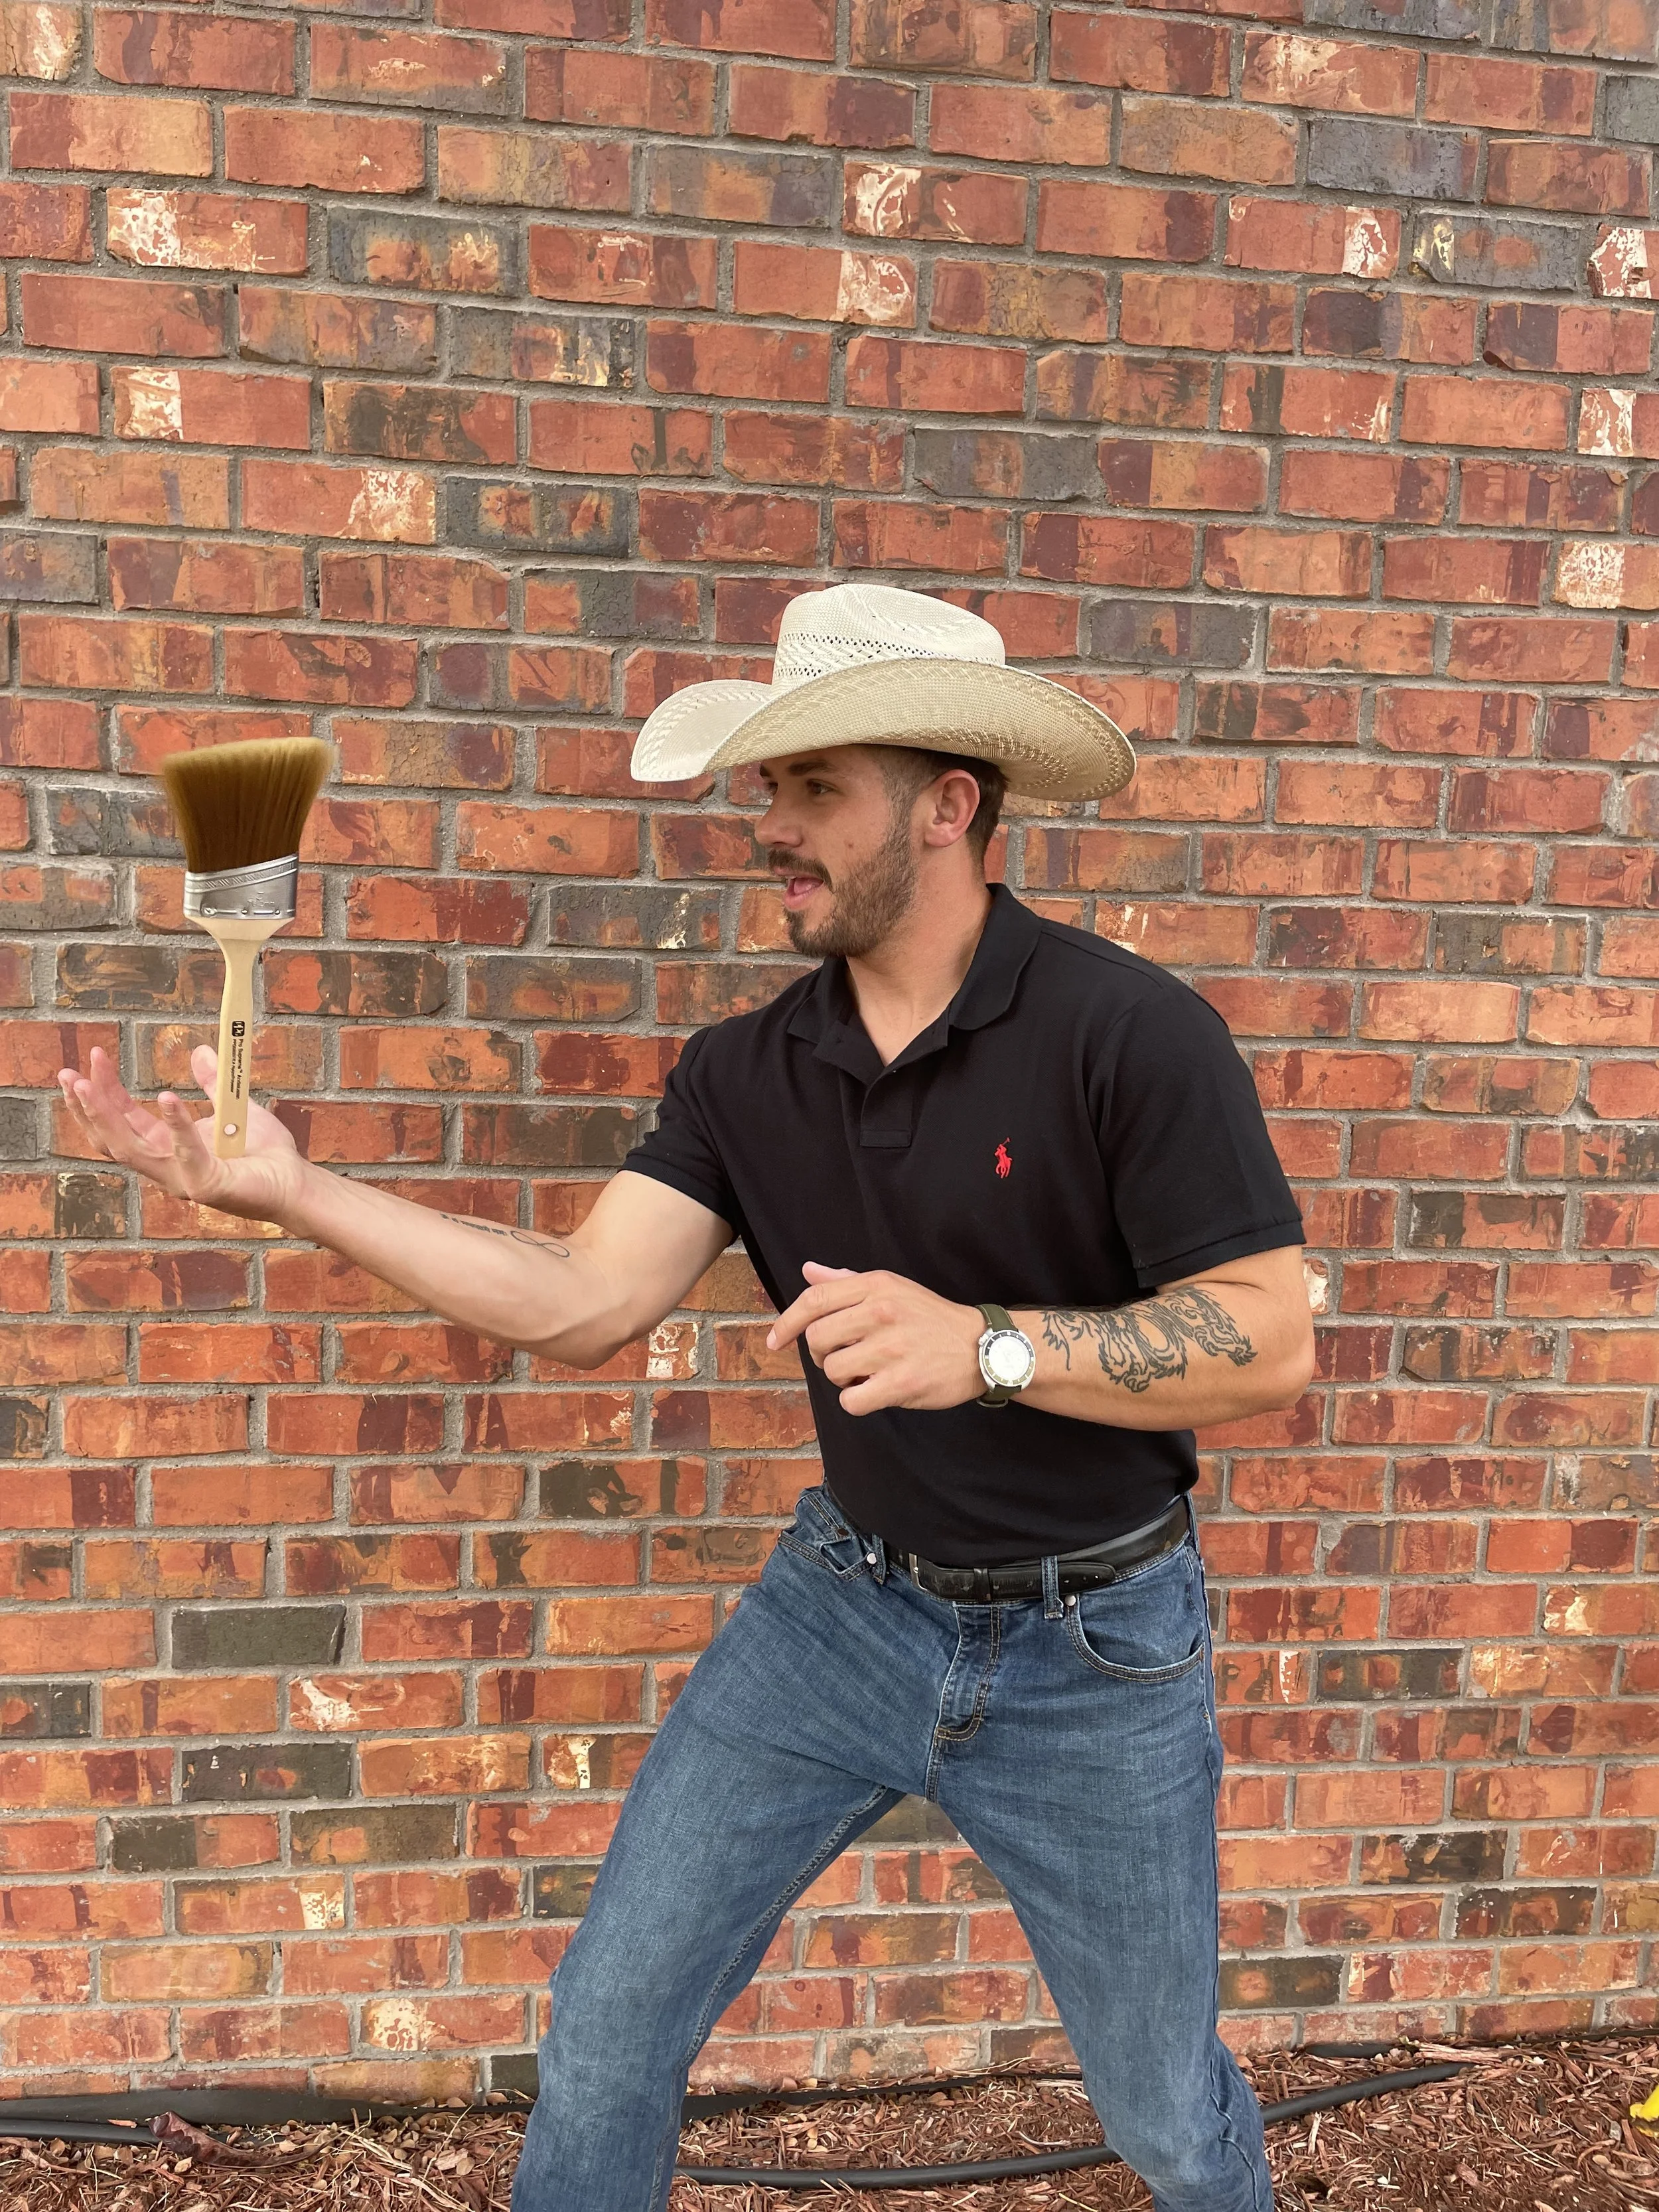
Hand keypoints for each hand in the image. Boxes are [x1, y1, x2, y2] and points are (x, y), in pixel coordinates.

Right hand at [58, 1044, 303, 1224]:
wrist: (295, 1182)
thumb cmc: (263, 1152)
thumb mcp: (232, 1107)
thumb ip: (212, 1083)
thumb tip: (199, 1049)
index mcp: (165, 1148)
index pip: (121, 1119)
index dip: (103, 1091)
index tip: (94, 1057)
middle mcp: (165, 1167)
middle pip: (111, 1138)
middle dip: (86, 1107)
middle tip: (67, 1075)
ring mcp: (182, 1180)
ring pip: (130, 1150)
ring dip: (106, 1117)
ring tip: (88, 1086)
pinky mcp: (206, 1186)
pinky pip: (185, 1153)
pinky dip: (176, 1125)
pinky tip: (167, 1097)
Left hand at [767, 1261, 982, 1415]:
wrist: (982, 1347)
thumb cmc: (930, 1318)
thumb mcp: (893, 1288)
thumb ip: (847, 1281)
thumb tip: (808, 1271)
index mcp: (876, 1285)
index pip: (813, 1300)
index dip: (786, 1322)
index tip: (775, 1339)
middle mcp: (881, 1312)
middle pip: (817, 1338)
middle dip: (822, 1353)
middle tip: (846, 1356)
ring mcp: (891, 1348)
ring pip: (831, 1370)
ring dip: (842, 1378)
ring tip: (867, 1372)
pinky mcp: (901, 1383)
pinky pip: (851, 1400)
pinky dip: (856, 1400)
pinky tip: (874, 1391)